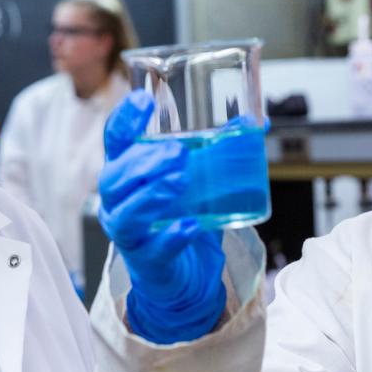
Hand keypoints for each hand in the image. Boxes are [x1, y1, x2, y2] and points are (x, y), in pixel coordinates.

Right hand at [98, 90, 225, 343]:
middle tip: (179, 153)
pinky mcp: (146, 260)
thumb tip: (256, 122)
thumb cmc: (180, 216)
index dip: (124, 120)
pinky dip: (171, 237)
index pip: (115, 141)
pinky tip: (190, 226)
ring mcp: (129, 232)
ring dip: (152, 195)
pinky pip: (153, 249)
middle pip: (115, 177)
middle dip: (144, 162)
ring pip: (126, 213)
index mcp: (127, 172)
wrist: (183, 272)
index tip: (144, 100)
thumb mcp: (198, 180)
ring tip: (180, 182)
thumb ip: (220, 151)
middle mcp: (119, 201)